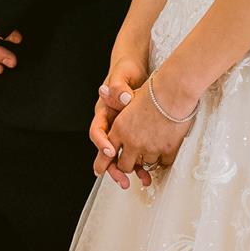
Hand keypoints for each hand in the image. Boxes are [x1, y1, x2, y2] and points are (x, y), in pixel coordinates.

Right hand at [90, 53, 147, 190]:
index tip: (111, 151)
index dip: (102, 143)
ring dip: (132, 170)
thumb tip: (122, 98)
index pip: (97, 132)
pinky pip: (136, 151)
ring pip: (123, 155)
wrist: (139, 69)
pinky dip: (143, 163)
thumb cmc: (127, 70)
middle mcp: (111, 124)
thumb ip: (119, 87)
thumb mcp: (122, 75)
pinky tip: (152, 172)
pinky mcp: (136, 133)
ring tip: (143, 181)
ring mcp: (123, 130)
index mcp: (103, 112)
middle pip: (108, 151)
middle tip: (123, 180)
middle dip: (115, 167)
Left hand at [99, 77, 194, 189]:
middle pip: (125, 166)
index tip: (100, 170)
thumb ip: (115, 102)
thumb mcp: (128, 96)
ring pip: (146, 165)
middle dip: (129, 165)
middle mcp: (132, 141)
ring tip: (153, 148)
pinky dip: (164, 158)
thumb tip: (102, 93)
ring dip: (148, 159)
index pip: (106, 153)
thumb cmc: (153, 90)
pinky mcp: (166, 150)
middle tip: (134, 162)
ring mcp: (150, 148)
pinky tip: (165, 148)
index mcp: (119, 129)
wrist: (174, 91)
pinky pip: (163, 163)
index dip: (103, 164)